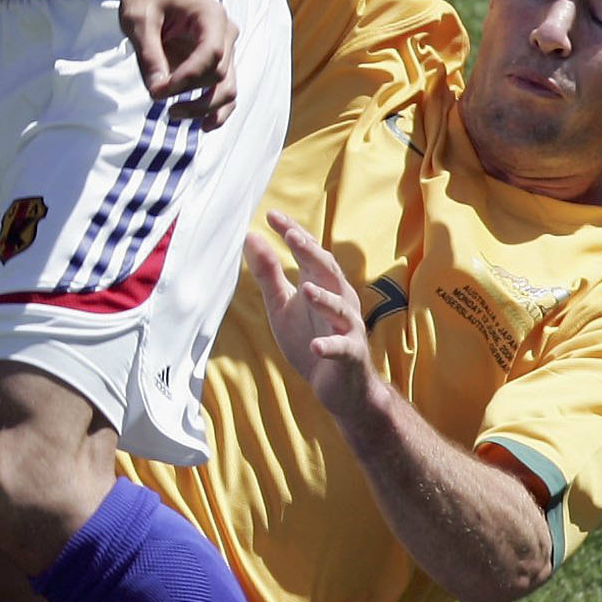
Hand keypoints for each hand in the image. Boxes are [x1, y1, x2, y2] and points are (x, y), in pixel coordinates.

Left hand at [117, 0, 237, 125]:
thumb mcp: (138, 18)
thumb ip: (148, 53)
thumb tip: (156, 91)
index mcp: (211, 17)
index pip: (211, 54)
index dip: (187, 78)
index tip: (158, 90)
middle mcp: (226, 35)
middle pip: (218, 75)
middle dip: (189, 93)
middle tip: (156, 96)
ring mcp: (226, 51)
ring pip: (228, 89)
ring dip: (204, 108)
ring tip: (174, 115)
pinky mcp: (219, 65)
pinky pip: (226, 92)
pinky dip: (217, 111)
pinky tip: (203, 126)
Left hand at [246, 212, 379, 423]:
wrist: (339, 385)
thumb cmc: (310, 337)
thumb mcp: (282, 305)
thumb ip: (268, 274)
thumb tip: (251, 236)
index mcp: (322, 284)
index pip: (309, 252)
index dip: (293, 233)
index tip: (272, 215)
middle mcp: (340, 300)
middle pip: (328, 272)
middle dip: (312, 254)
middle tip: (292, 238)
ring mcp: (348, 327)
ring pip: (340, 308)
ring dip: (323, 299)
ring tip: (305, 289)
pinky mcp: (351, 355)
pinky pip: (342, 348)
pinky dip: (329, 346)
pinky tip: (315, 346)